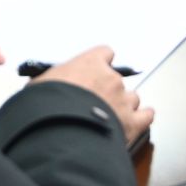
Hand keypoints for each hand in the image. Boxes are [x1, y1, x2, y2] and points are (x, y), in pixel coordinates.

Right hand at [35, 46, 152, 146]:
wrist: (61, 132)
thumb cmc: (47, 106)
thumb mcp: (39, 85)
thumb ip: (50, 80)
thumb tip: (45, 85)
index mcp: (91, 63)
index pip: (105, 53)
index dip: (101, 63)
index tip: (95, 70)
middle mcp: (111, 79)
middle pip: (117, 79)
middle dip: (108, 90)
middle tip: (94, 102)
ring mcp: (124, 101)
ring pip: (132, 98)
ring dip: (123, 106)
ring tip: (110, 117)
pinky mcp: (132, 124)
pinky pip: (146, 116)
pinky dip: (142, 118)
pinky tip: (138, 120)